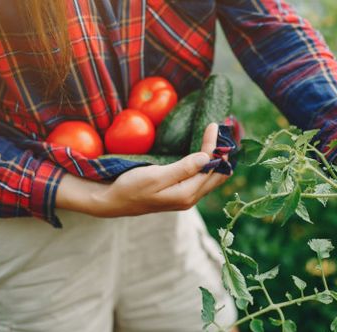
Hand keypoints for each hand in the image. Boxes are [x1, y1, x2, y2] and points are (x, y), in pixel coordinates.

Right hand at [56, 123, 229, 216]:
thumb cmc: (131, 187)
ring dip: (217, 160)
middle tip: (223, 132)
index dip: (214, 146)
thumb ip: (183, 169)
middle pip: (217, 175)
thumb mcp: (156, 176)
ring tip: (219, 141)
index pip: (210, 167)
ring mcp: (186, 197)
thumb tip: (206, 158)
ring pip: (211, 178)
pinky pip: (202, 179)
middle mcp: (190, 198)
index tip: (213, 125)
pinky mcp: (180, 194)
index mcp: (187, 193)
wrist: (112, 201)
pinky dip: (208, 166)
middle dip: (222, 154)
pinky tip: (207, 155)